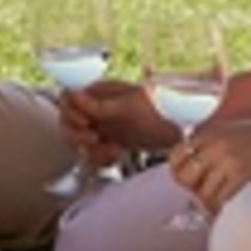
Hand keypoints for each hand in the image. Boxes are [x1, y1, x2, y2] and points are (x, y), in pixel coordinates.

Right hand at [58, 81, 173, 163]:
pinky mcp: (112, 141)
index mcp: (100, 91)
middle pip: (68, 122)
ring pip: (79, 142)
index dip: (70, 112)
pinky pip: (94, 154)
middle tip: (94, 139)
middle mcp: (99, 107)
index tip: (85, 122)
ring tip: (110, 149)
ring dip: (91, 150)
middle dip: (77, 135)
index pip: (67, 98)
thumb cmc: (161, 108)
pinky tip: (116, 155)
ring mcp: (105, 124)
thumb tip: (75, 95)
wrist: (183, 127)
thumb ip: (100, 105)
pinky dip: (102, 158)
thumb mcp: (130, 106)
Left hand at [168, 107, 250, 215]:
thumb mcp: (237, 131)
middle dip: (191, 189)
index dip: (179, 172)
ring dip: (208, 202)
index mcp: (212, 129)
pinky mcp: (242, 170)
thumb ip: (215, 144)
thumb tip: (198, 168)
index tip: (189, 182)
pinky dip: (221, 206)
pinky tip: (227, 204)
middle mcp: (215, 140)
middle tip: (203, 194)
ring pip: (200, 191)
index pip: (176, 154)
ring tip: (218, 203)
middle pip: (182, 174)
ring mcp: (228, 155)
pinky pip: (219, 197)